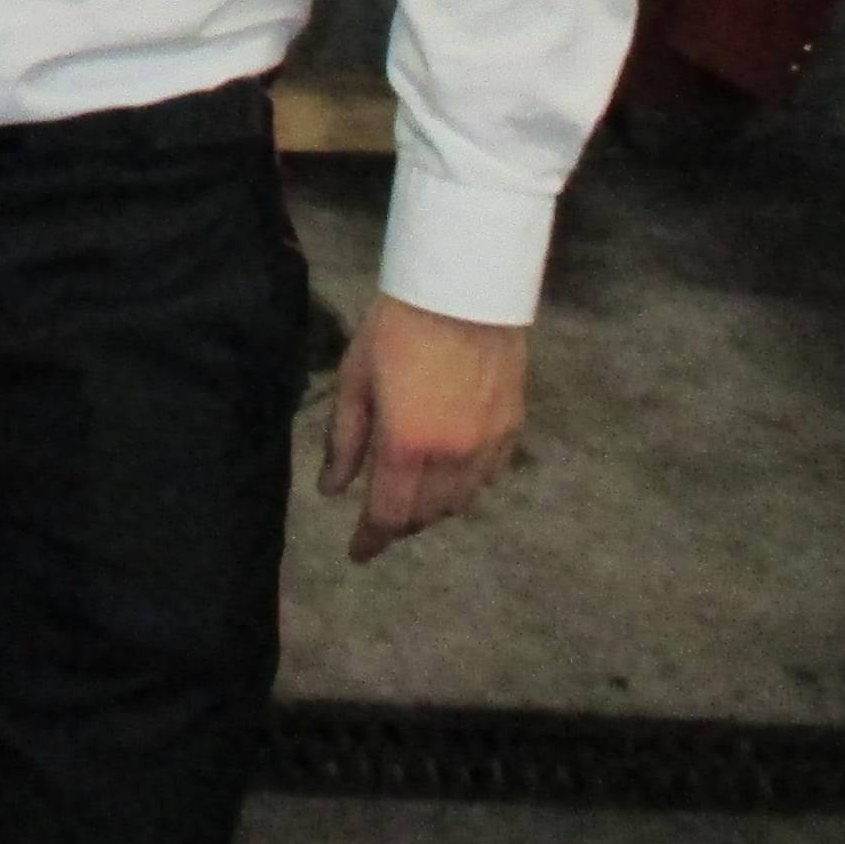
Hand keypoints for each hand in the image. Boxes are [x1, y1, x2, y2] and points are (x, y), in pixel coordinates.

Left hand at [319, 294, 528, 563]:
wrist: (464, 288)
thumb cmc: (397, 326)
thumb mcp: (355, 379)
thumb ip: (345, 441)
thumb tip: (331, 491)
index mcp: (407, 446)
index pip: (388, 515)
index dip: (371, 541)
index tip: (358, 554)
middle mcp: (452, 458)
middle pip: (426, 515)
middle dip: (399, 522)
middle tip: (380, 514)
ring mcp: (488, 446)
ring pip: (460, 502)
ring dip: (433, 508)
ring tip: (412, 495)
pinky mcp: (513, 429)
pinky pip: (489, 478)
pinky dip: (466, 486)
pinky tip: (452, 472)